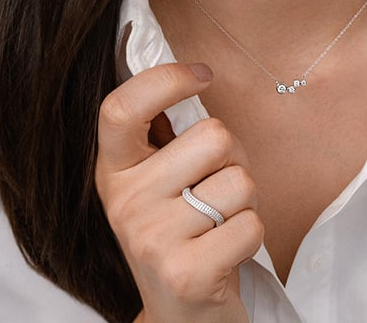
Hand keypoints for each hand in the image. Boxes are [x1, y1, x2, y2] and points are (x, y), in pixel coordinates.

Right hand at [95, 62, 263, 322]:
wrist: (182, 314)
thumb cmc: (181, 230)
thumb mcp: (159, 180)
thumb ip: (168, 133)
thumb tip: (194, 69)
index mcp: (114, 169)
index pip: (120, 108)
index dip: (165, 79)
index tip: (202, 73)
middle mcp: (124, 202)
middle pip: (212, 137)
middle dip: (232, 158)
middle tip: (217, 186)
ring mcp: (151, 240)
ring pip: (239, 180)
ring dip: (245, 199)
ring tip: (221, 221)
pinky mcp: (186, 273)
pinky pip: (251, 223)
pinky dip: (252, 234)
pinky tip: (226, 250)